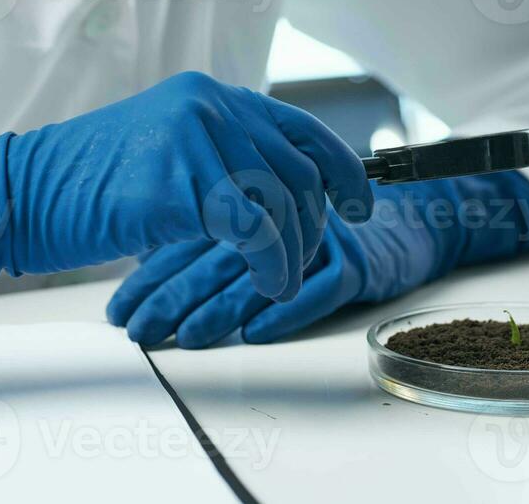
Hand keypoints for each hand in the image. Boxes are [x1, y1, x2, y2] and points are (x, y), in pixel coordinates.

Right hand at [0, 71, 372, 326]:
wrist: (22, 193)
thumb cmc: (86, 185)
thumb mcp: (164, 151)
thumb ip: (219, 157)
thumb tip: (277, 193)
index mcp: (209, 95)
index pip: (298, 127)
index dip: (341, 168)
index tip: (360, 204)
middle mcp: (209, 106)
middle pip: (297, 168)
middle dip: (314, 222)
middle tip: (306, 256)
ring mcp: (194, 139)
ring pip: (280, 200)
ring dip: (292, 251)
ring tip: (279, 280)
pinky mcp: (179, 183)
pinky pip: (253, 229)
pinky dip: (271, 262)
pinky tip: (267, 282)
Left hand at [106, 172, 528, 347]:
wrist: (409, 220)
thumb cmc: (321, 229)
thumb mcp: (262, 223)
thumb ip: (210, 230)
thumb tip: (139, 255)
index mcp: (253, 193)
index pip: (192, 230)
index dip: (153, 269)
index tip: (119, 307)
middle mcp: (284, 210)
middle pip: (218, 250)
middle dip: (173, 293)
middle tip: (139, 328)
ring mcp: (321, 236)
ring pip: (262, 270)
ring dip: (219, 307)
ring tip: (185, 336)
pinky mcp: (356, 262)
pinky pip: (320, 288)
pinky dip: (286, 309)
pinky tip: (255, 331)